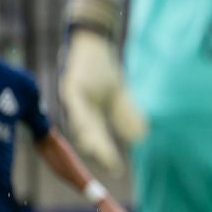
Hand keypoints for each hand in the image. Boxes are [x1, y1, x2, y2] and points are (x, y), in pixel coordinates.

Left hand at [60, 31, 147, 172]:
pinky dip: (83, 117)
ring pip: (82, 124)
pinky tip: (90, 127)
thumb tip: (139, 139)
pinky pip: (77, 106)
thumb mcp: (119, 95)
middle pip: (89, 136)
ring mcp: (73, 99)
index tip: (118, 170)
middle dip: (100, 151)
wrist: (92, 41)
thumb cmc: (102, 68)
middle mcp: (78, 111)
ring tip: (99, 152)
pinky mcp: (71, 86)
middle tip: (112, 166)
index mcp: (90, 116)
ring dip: (91, 139)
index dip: (108, 154)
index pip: (100, 139)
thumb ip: (126, 116)